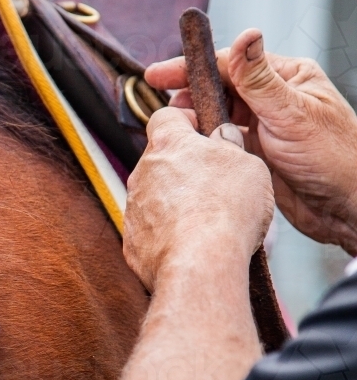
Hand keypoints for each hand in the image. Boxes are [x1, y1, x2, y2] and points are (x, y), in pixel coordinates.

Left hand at [124, 107, 273, 290]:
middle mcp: (143, 172)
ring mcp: (134, 207)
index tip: (202, 131)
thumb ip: (231, 146)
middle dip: (183, 166)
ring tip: (205, 219)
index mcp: (170, 144)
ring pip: (154, 195)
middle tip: (212, 182)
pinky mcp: (132, 241)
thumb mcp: (248, 165)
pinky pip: (150, 229)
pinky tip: (190, 243)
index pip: (166, 116)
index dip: (184, 120)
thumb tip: (223, 136)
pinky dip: (167, 233)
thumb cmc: (227, 210)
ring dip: (175, 201)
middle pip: (160, 159)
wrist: (200, 263)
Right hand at [145, 30, 356, 253]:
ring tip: (172, 130)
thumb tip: (245, 36)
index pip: (230, 64)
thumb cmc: (335, 158)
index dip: (191, 67)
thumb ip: (260, 79)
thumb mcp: (291, 114)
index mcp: (288, 77)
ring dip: (196, 121)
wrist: (348, 208)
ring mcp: (266, 128)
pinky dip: (205, 144)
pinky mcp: (258, 155)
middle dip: (189, 94)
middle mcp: (275, 99)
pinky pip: (224, 143)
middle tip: (161, 106)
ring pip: (219, 117)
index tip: (158, 74)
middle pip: (221, 88)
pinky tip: (190, 149)